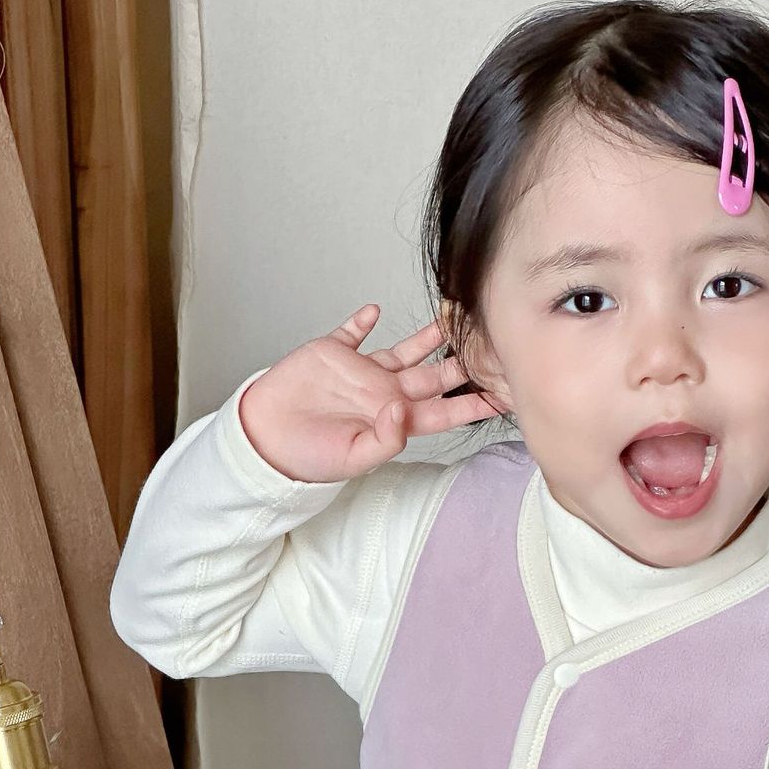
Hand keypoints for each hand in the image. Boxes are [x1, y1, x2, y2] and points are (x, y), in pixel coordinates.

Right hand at [237, 302, 505, 482]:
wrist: (264, 440)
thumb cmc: (307, 458)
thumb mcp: (353, 458)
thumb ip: (385, 438)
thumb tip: (403, 410)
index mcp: (395, 420)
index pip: (445, 410)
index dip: (475, 402)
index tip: (504, 392)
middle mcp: (384, 393)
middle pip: (435, 374)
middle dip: (464, 361)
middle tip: (492, 343)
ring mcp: (360, 371)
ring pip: (405, 349)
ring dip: (428, 335)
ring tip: (453, 315)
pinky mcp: (333, 353)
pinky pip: (353, 332)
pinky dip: (364, 321)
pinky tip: (376, 310)